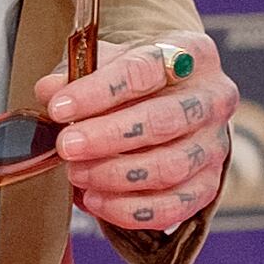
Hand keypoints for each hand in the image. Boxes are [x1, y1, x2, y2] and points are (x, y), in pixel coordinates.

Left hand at [31, 31, 237, 231]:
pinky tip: (96, 200)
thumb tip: (49, 90)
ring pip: (170, 167)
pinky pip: (173, 206)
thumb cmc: (140, 81)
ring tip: (77, 174)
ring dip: (116, 175)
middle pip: (163, 120)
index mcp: (191, 54)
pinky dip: (129, 209)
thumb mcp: (109, 63)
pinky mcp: (209, 185)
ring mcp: (214, 145)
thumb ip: (78, 74)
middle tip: (67, 147)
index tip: (59, 107)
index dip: (99, 91)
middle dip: (107, 137)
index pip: (145, 70)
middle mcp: (212, 98)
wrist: (176, 103)